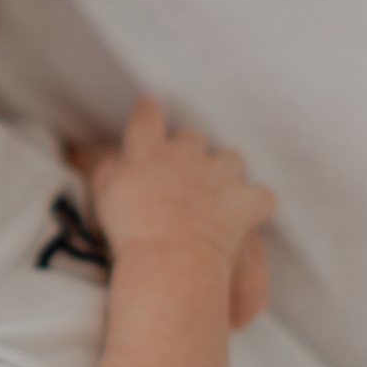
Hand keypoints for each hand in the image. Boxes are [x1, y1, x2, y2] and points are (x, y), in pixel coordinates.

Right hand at [89, 97, 272, 302]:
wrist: (169, 259)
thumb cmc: (131, 232)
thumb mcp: (106, 197)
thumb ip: (110, 170)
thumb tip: (118, 158)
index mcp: (148, 150)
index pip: (146, 116)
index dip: (147, 110)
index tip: (148, 107)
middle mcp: (186, 154)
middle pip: (192, 136)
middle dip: (188, 148)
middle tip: (180, 174)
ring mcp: (220, 175)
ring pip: (230, 159)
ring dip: (225, 171)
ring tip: (218, 192)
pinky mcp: (244, 200)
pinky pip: (260, 196)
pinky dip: (254, 204)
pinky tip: (247, 214)